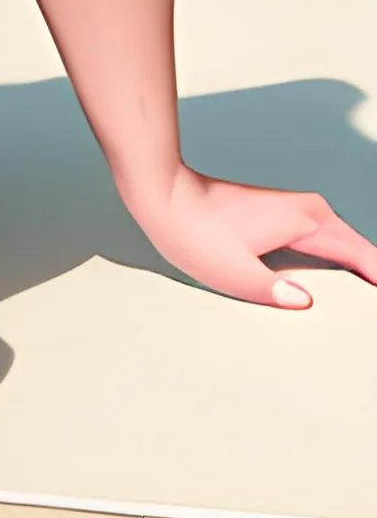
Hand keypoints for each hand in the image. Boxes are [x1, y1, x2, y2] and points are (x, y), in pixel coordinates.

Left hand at [125, 165, 376, 307]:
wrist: (162, 195)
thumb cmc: (192, 230)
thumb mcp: (232, 272)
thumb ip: (273, 291)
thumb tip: (306, 303)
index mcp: (310, 222)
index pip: (369, 260)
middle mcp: (312, 213)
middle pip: (363, 256)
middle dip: (374, 284)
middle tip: (373, 322)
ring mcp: (299, 214)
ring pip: (347, 252)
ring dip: (361, 278)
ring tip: (364, 313)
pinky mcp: (285, 221)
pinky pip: (329, 249)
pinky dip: (342, 270)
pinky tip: (339, 295)